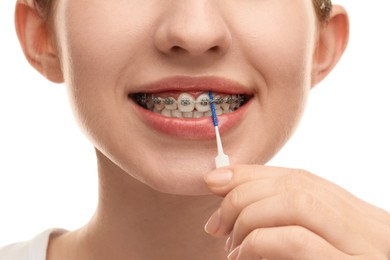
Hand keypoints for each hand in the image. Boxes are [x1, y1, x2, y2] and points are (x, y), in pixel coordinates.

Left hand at [204, 165, 389, 258]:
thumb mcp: (306, 244)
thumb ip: (280, 217)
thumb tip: (222, 184)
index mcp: (357, 218)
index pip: (300, 178)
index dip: (251, 173)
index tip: (214, 180)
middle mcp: (368, 227)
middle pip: (296, 185)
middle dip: (243, 195)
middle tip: (215, 224)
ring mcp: (365, 249)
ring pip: (297, 203)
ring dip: (249, 216)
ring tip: (230, 244)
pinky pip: (296, 240)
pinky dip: (258, 241)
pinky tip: (242, 256)